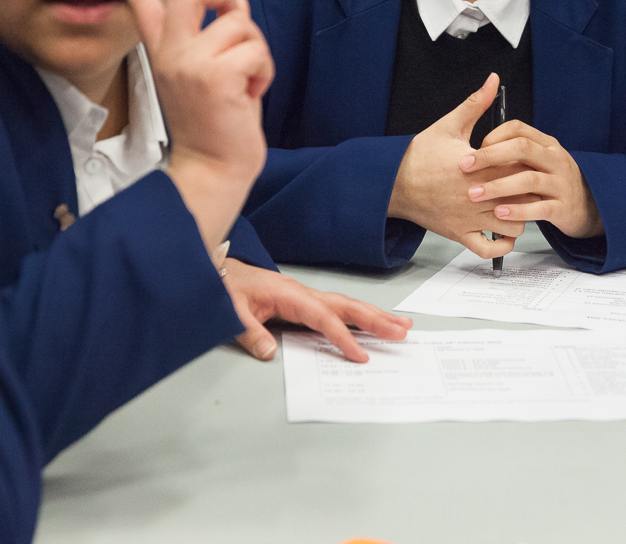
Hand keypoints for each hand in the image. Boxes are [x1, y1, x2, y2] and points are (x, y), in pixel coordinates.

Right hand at [118, 0, 273, 256]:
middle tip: (237, 27)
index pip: (144, 0)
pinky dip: (264, 71)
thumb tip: (235, 3)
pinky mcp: (213, 77)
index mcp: (163, 51)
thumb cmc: (218, 123)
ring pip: (240, 24)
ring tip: (245, 83)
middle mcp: (168, 53)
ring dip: (257, 51)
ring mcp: (188, 64)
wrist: (214, 169)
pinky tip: (249, 96)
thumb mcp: (207, 73)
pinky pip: (255, 50)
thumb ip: (211, 37)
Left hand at [222, 259, 411, 362]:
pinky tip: (375, 323)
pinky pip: (339, 309)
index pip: (323, 318)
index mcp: (290, 295)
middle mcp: (305, 293)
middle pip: (347, 306)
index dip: (343, 337)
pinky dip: (361, 315)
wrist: (222, 270)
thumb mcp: (232, 311)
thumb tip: (269, 352)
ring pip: (348, 306)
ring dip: (376, 316)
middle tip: (402, 332)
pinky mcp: (307, 302)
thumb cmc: (229, 287)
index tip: (360, 355)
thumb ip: (250, 332)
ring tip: (403, 326)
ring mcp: (308, 297)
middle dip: (376, 319)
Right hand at [388, 73, 525, 258]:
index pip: (519, 169)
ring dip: (520, 216)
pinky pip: (490, 250)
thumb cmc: (419, 156)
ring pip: (514, 226)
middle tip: (528, 183)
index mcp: (477, 167)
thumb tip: (492, 80)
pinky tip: (504, 229)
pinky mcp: (460, 234)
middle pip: (522, 198)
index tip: (529, 161)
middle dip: (529, 191)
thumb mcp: (448, 125)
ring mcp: (469, 218)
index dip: (529, 166)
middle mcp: (476, 195)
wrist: (392, 183)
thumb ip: (474, 104)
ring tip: (515, 203)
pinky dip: (502, 244)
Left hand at [464, 121, 601, 238]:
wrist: (587, 206)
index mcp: (547, 144)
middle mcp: (555, 160)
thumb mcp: (541, 159)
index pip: (519, 129)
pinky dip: (518, 210)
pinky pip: (539, 208)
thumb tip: (481, 146)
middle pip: (522, 149)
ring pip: (529, 179)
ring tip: (475, 193)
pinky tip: (499, 213)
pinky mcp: (562, 208)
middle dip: (490, 156)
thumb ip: (517, 151)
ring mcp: (561, 183)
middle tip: (464, 166)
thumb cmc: (553, 181)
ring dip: (498, 186)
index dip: (494, 136)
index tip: (473, 148)